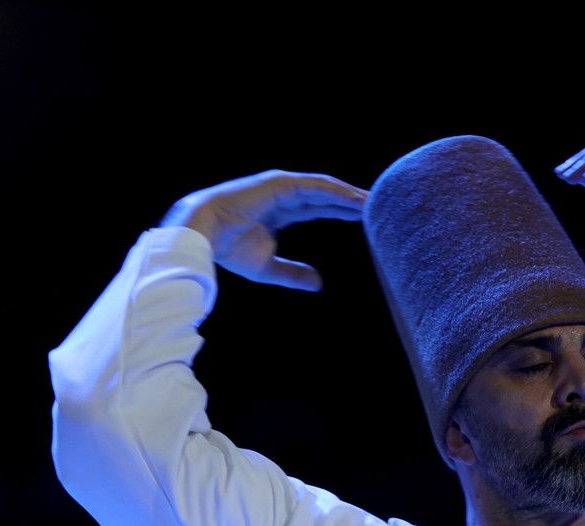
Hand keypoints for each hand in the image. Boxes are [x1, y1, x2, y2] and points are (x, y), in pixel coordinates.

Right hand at [161, 170, 367, 290]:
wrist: (201, 236)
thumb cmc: (227, 250)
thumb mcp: (268, 267)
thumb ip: (293, 273)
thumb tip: (319, 284)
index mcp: (280, 211)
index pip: (319, 208)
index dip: (342, 211)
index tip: (368, 218)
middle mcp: (282, 195)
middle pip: (327, 196)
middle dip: (353, 201)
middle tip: (382, 205)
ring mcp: (281, 186)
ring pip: (325, 188)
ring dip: (351, 194)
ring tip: (377, 201)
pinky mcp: (279, 183)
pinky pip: (316, 186)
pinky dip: (338, 191)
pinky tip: (357, 198)